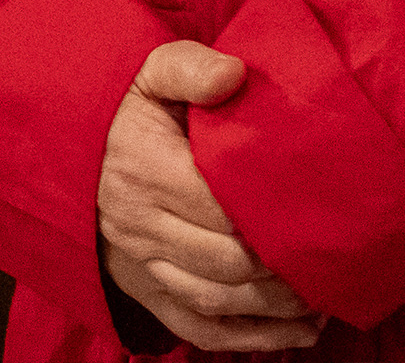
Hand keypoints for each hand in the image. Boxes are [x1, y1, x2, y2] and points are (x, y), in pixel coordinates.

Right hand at [99, 41, 321, 353]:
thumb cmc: (123, 107)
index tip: (320, 207)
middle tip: (334, 252)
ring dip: (276, 306)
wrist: (71, 146)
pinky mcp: (141, 289)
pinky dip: (250, 339)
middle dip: (283, 263)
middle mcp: (137, 224)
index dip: (274, 213)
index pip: (220, 205)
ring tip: (325, 292)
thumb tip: (234, 74)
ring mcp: (137, 263)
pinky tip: (298, 331)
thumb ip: (190, 68)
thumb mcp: (149, 71)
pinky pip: (197, 328)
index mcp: (144, 170)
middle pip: (225, 261)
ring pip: (216, 300)